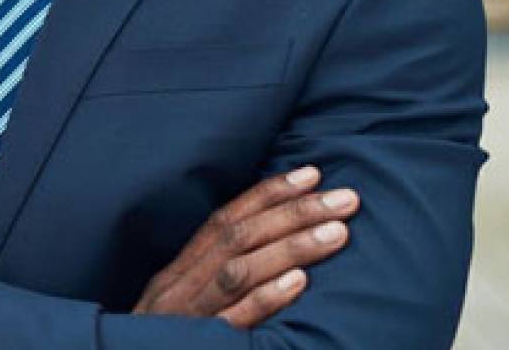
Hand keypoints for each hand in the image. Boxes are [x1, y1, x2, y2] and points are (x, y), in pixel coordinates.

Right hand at [133, 165, 359, 328]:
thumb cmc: (163, 346)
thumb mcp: (178, 308)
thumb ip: (211, 281)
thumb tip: (265, 249)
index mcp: (177, 274)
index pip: (224, 220)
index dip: (267, 194)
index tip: (312, 174)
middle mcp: (180, 287)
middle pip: (237, 238)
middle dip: (293, 212)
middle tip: (345, 198)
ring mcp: (188, 317)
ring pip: (238, 272)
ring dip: (290, 247)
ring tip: (338, 232)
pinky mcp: (198, 347)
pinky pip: (233, 321)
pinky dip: (266, 299)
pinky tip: (300, 283)